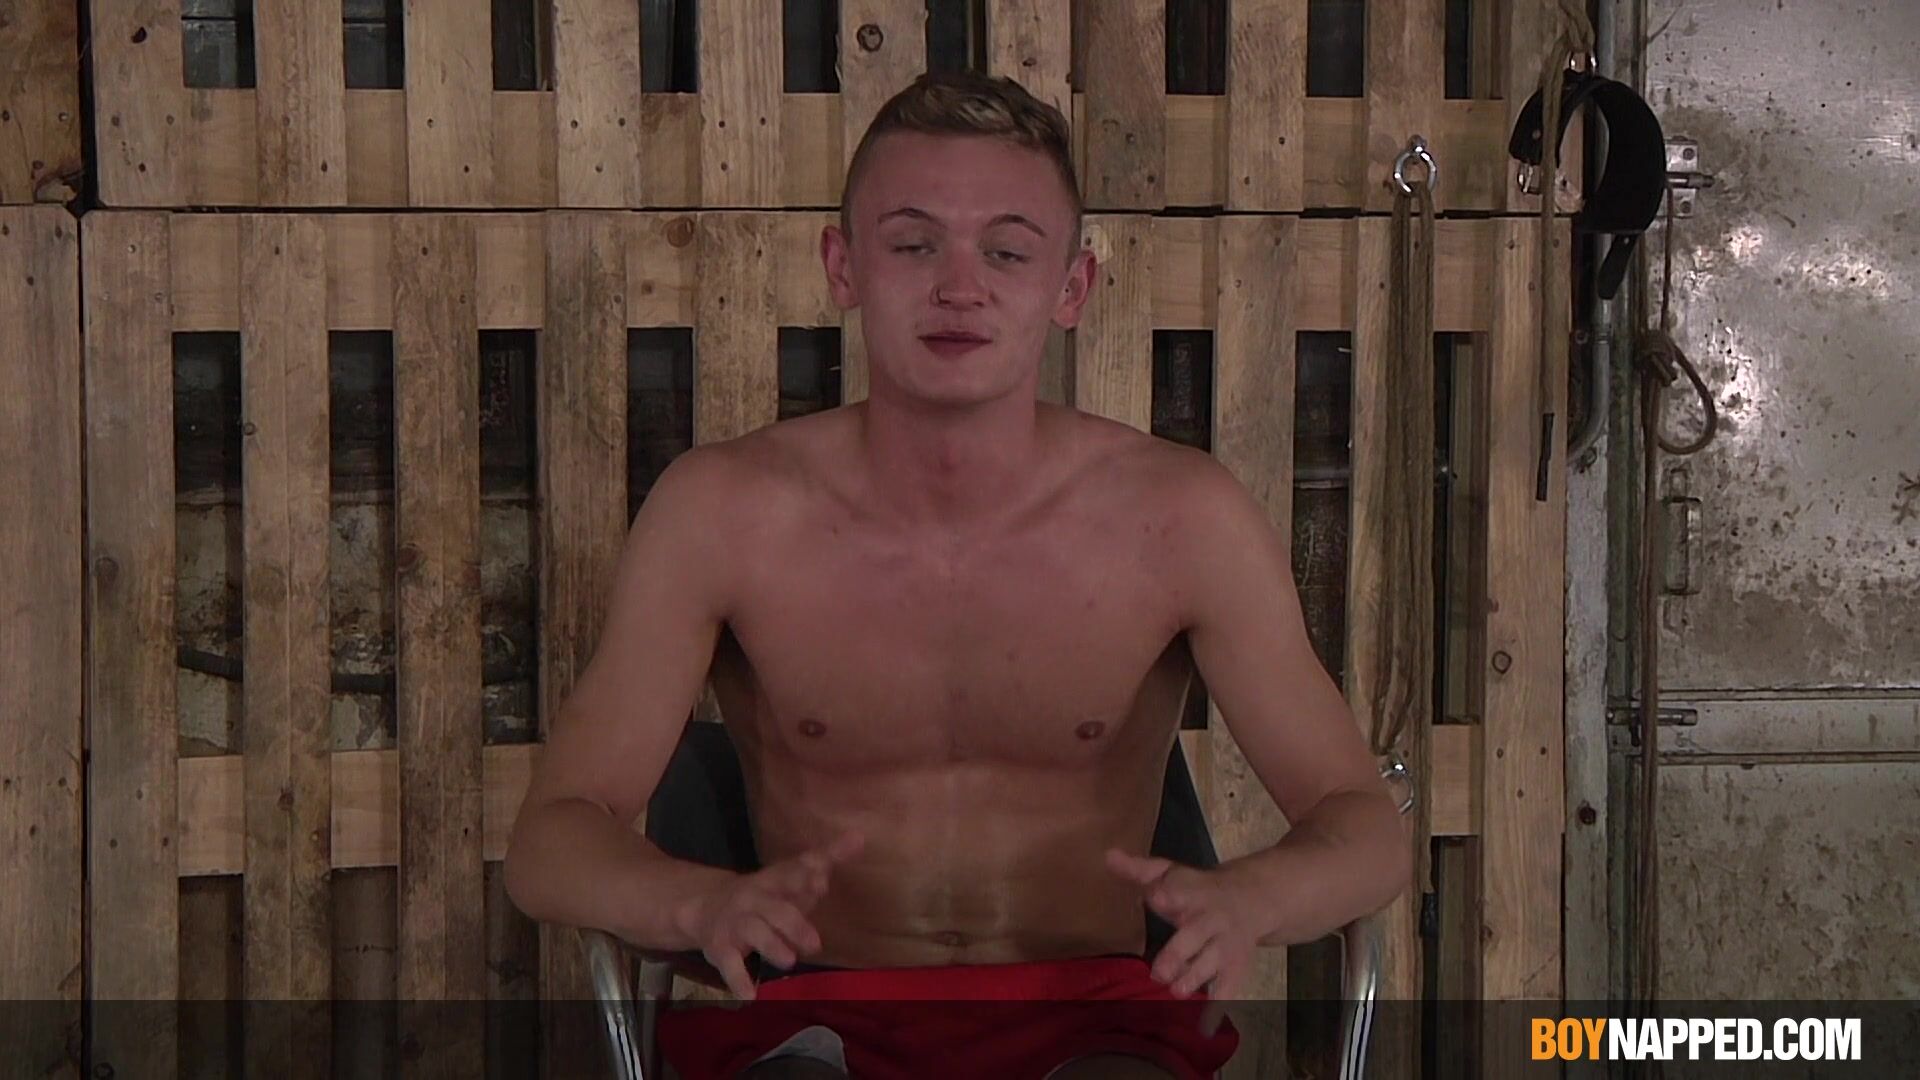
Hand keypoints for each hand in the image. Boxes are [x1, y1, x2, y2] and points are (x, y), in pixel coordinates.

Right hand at [674, 831, 864, 999]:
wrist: (704, 906)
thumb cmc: (764, 896)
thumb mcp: (790, 878)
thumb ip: (823, 860)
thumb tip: (859, 837)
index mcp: (773, 881)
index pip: (791, 874)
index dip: (804, 877)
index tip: (822, 879)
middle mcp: (753, 898)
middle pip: (774, 909)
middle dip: (793, 924)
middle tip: (815, 944)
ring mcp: (735, 922)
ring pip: (753, 933)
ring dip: (771, 946)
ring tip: (789, 961)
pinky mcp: (721, 947)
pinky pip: (729, 964)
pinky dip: (738, 981)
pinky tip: (749, 996)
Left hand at [1106, 847, 1259, 1033]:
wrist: (1254, 899)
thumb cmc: (1198, 890)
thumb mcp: (1171, 873)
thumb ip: (1139, 869)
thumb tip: (1107, 855)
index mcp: (1192, 894)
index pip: (1181, 892)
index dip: (1170, 896)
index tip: (1159, 898)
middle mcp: (1211, 919)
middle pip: (1196, 935)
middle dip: (1179, 953)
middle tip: (1159, 972)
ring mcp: (1226, 945)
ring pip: (1212, 963)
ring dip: (1196, 978)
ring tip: (1177, 991)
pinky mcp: (1235, 967)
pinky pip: (1229, 988)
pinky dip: (1217, 1009)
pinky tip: (1205, 1027)